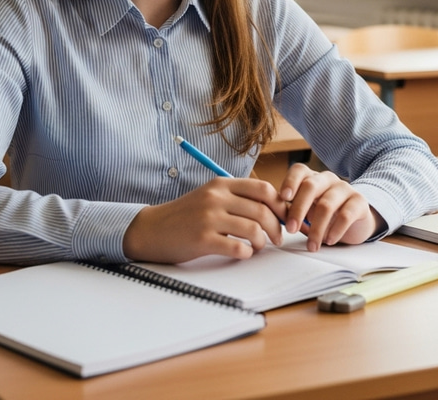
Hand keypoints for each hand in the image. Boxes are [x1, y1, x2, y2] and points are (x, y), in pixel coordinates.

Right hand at [123, 177, 287, 262]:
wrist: (153, 228)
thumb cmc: (185, 215)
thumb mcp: (210, 196)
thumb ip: (236, 197)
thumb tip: (271, 207)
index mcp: (221, 184)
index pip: (263, 189)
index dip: (279, 204)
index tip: (284, 217)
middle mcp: (216, 197)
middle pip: (262, 210)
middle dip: (277, 227)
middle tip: (278, 238)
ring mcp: (209, 218)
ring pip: (253, 229)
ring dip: (263, 242)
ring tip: (259, 246)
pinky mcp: (202, 239)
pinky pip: (237, 248)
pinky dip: (246, 253)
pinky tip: (243, 254)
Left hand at [279, 163, 382, 250]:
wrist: (356, 221)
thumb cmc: (325, 215)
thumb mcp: (307, 211)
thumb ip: (292, 210)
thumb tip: (274, 217)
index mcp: (312, 177)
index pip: (299, 170)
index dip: (290, 182)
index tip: (283, 198)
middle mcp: (327, 179)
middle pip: (310, 186)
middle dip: (298, 209)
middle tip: (291, 230)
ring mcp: (345, 188)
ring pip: (326, 204)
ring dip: (316, 228)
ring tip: (311, 246)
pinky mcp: (360, 202)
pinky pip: (346, 215)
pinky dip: (335, 230)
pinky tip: (329, 240)